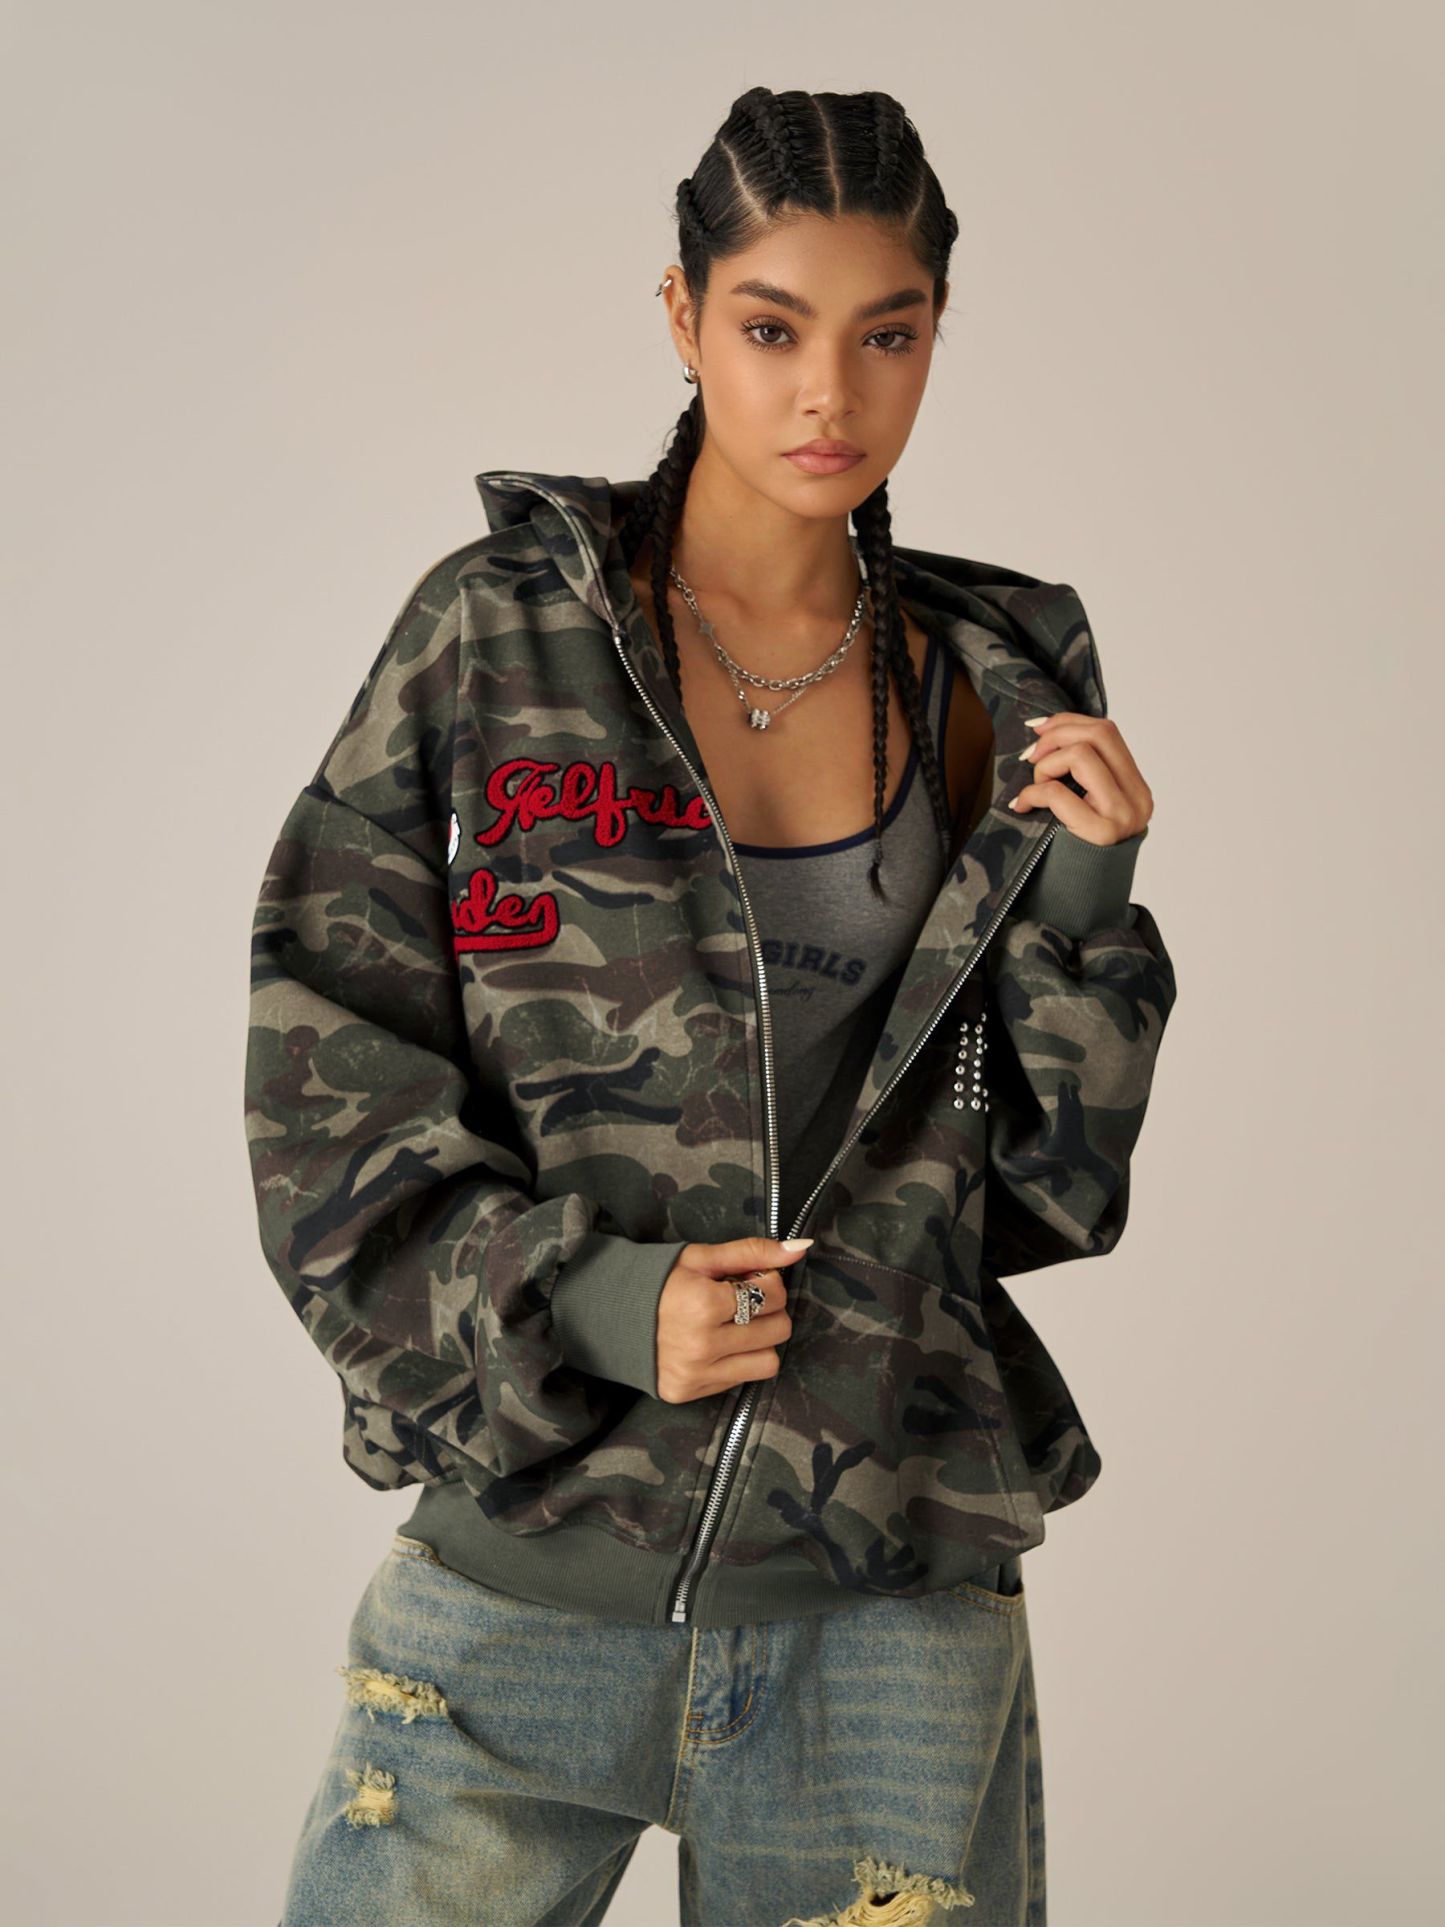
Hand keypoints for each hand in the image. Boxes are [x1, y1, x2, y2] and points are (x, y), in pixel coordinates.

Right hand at [655, 1236, 810, 1404]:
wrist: (611, 1316)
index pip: (773, 1294)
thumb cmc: (659, 1282)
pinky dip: (738, 1362)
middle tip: (741, 1303)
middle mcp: (702, 1344)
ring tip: (733, 1327)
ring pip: (768, 1362)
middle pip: (778, 1329)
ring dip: (759, 1342)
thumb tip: (799, 1249)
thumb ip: (752, 1252)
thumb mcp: (701, 1258)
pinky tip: (717, 1345)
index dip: (768, 1282)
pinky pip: (742, 1381)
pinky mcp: (690, 1392)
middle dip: (768, 1311)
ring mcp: (696, 1373)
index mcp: (703, 1303)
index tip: (747, 1280)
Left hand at [1008, 714, 1153, 845]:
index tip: (1038, 730)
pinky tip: (1022, 804)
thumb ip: (1084, 776)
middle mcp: (1137, 799)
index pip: (1108, 732)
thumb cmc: (1077, 852)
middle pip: (1099, 734)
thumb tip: (1047, 733)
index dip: (1068, 722)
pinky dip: (1032, 792)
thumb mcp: (1089, 808)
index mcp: (1136, 788)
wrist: (1081, 903)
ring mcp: (1122, 816)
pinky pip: (1058, 792)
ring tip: (1034, 787)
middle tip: (1030, 756)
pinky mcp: (1100, 833)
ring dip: (1046, 765)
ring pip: (1082, 755)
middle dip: (1056, 736)